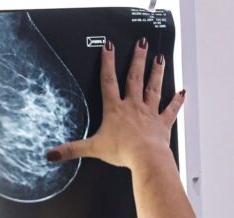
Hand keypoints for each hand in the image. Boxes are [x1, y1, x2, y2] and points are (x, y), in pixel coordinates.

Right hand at [45, 37, 184, 170]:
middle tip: (141, 43)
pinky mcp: (162, 123)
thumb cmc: (122, 151)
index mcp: (115, 109)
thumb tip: (52, 154)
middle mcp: (133, 106)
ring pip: (153, 88)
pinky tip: (181, 92)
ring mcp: (149, 113)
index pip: (108, 81)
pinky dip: (176, 101)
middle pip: (134, 78)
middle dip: (137, 59)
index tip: (108, 46)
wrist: (145, 157)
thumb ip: (72, 150)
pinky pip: (170, 110)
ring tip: (159, 58)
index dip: (107, 63)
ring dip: (156, 72)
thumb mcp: (93, 148)